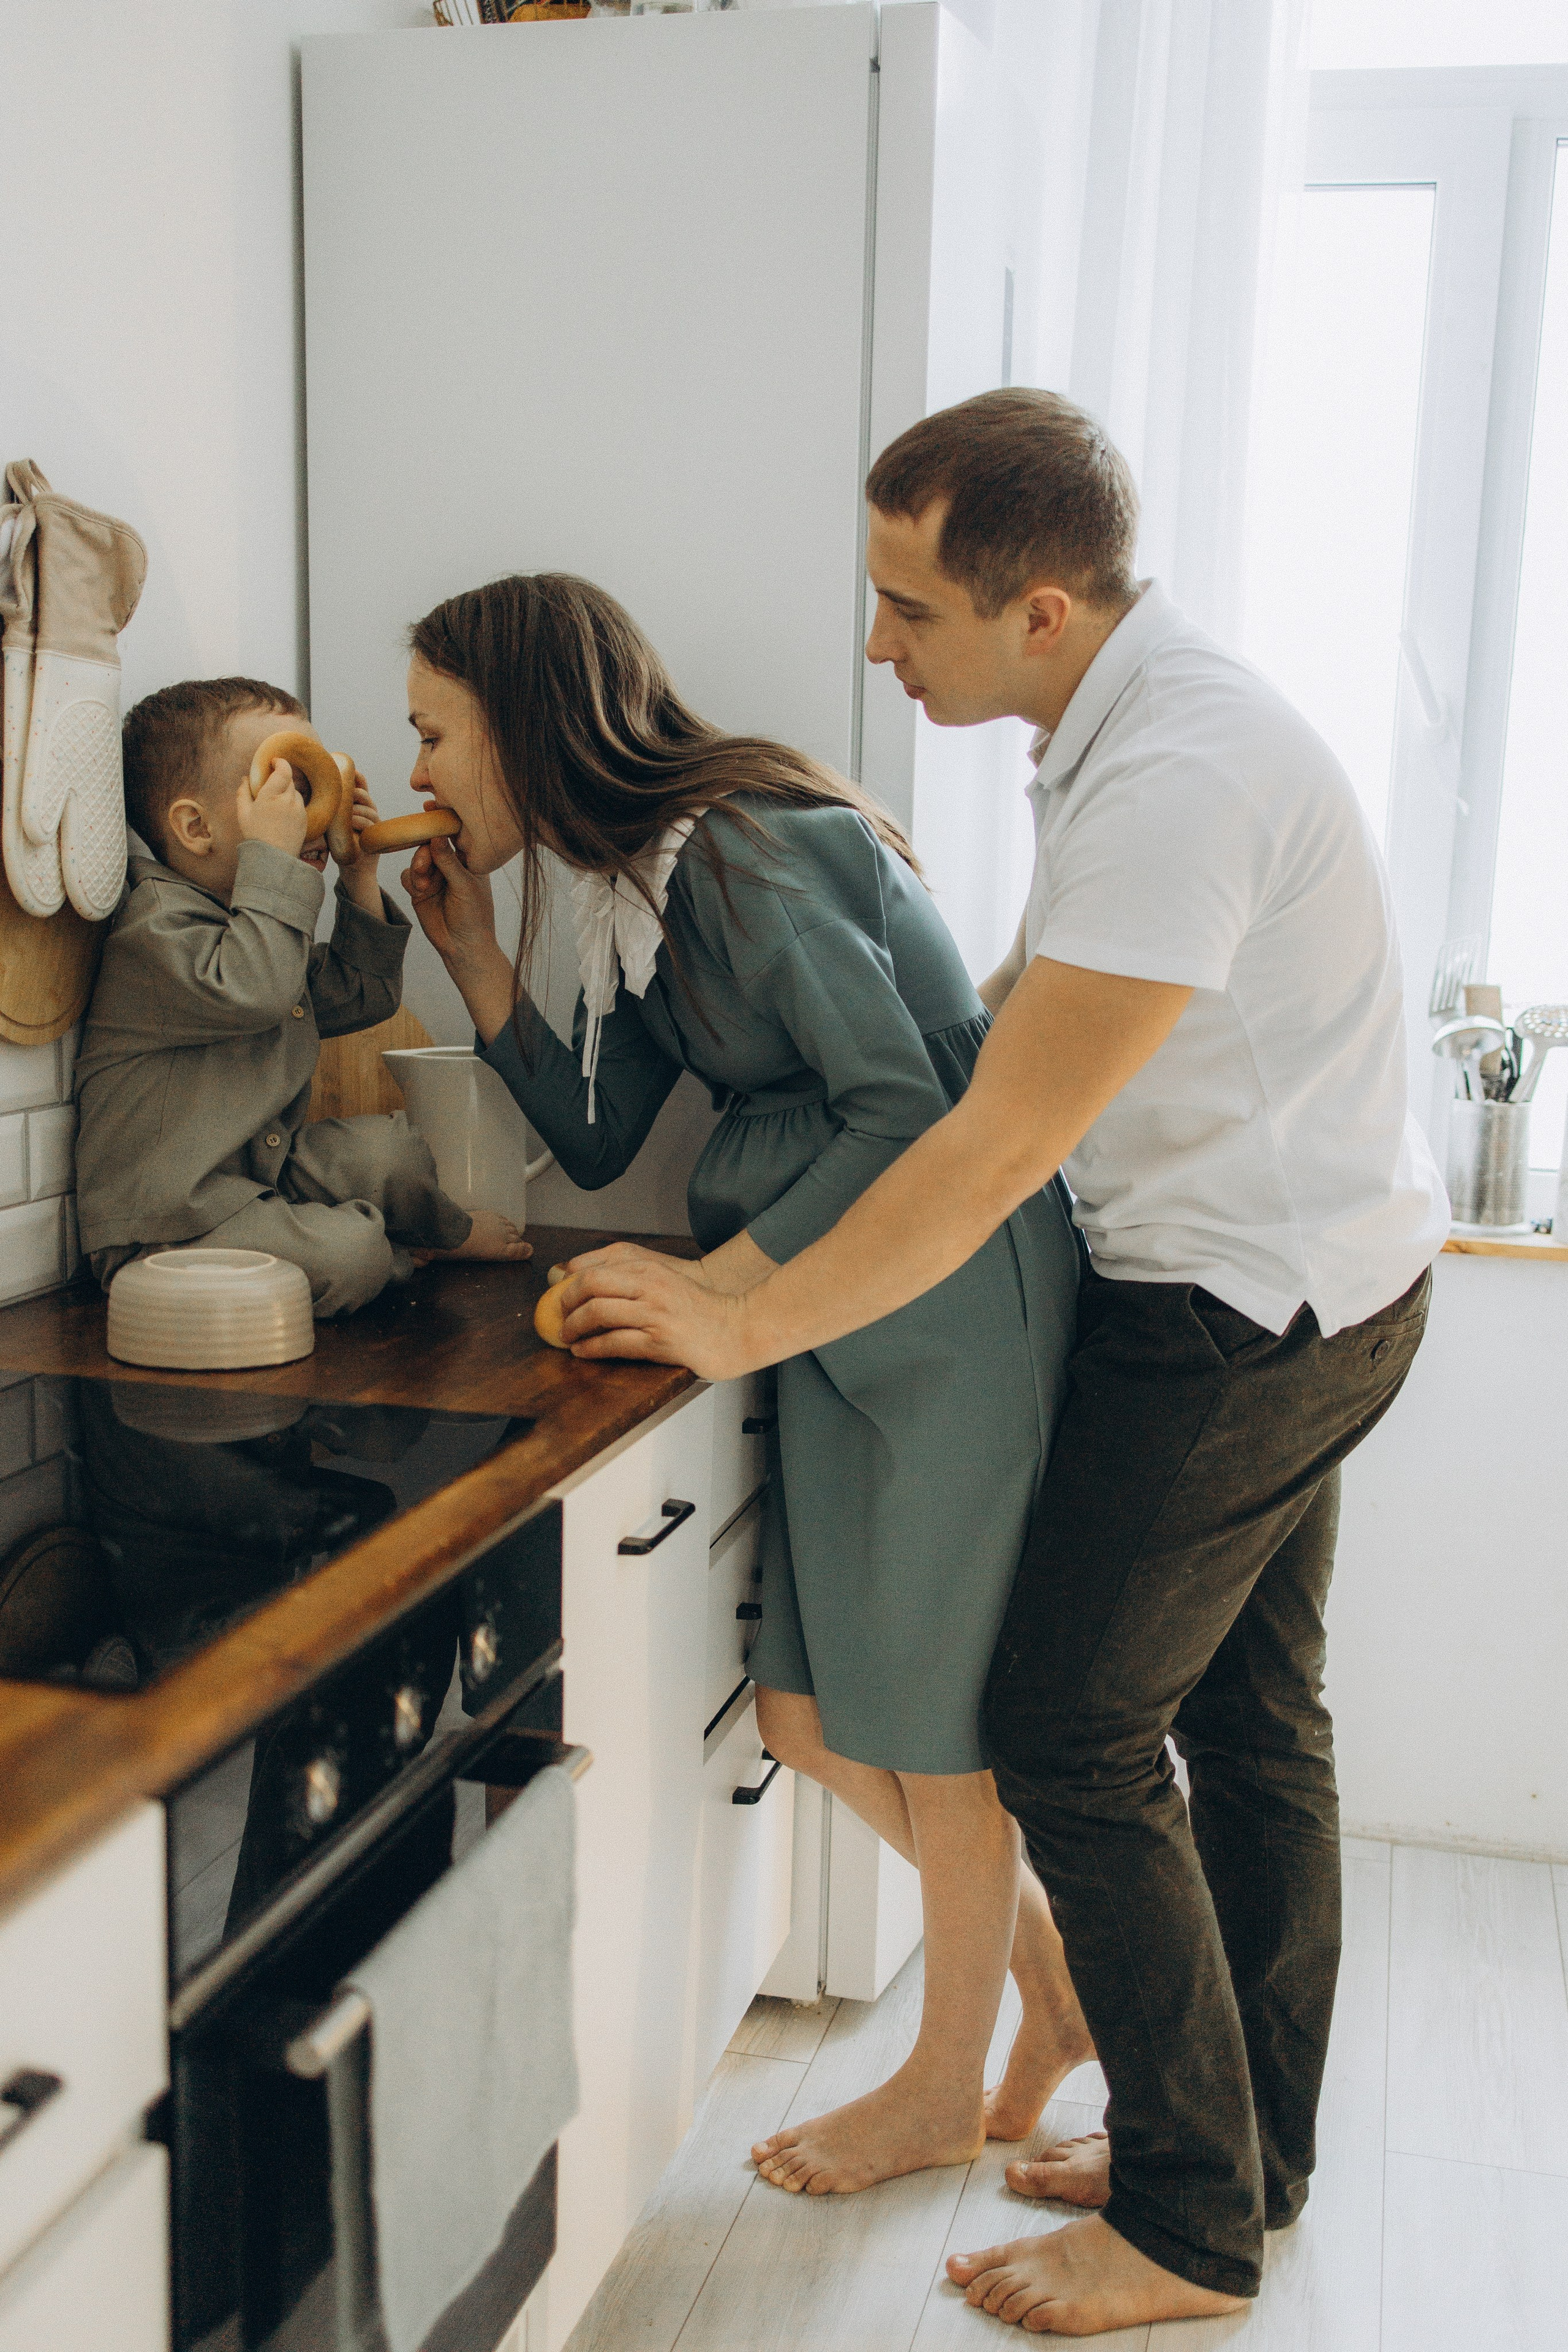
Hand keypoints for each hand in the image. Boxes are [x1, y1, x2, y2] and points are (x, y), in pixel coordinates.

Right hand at [236, 761, 306, 857]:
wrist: (274, 858)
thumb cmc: (255, 835)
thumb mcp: (243, 813)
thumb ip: (243, 792)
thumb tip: (245, 778)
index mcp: (271, 796)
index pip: (283, 770)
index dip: (281, 762)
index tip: (275, 761)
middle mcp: (288, 800)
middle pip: (289, 780)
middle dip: (281, 779)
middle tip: (271, 785)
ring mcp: (299, 810)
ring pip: (295, 792)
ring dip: (287, 792)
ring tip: (275, 804)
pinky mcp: (305, 819)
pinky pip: (300, 805)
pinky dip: (292, 804)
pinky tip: (283, 815)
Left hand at [333, 771, 386, 912]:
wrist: (353, 867)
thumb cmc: (339, 844)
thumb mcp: (332, 822)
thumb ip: (328, 808)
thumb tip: (307, 790)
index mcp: (358, 805)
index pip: (360, 785)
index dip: (356, 777)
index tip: (347, 771)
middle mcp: (368, 811)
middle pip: (363, 794)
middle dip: (354, 791)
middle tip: (343, 794)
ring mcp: (374, 822)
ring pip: (368, 808)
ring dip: (356, 808)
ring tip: (346, 812)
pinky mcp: (375, 835)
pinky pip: (370, 823)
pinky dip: (361, 821)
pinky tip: (352, 821)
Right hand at [402, 832, 498, 967]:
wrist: (462, 946)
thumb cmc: (474, 915)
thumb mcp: (465, 885)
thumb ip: (449, 861)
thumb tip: (437, 836)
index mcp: (468, 860)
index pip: (454, 835)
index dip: (441, 821)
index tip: (429, 809)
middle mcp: (450, 865)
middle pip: (430, 845)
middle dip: (424, 853)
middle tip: (423, 866)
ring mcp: (434, 877)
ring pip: (416, 859)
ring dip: (417, 869)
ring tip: (423, 885)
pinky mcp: (420, 890)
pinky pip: (407, 876)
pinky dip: (411, 881)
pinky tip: (420, 892)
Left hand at [557, 1243, 765, 1378]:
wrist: (736, 1330)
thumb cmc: (700, 1309)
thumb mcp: (665, 1281)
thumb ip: (630, 1276)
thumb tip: (584, 1278)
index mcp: (650, 1268)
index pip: (596, 1268)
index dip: (570, 1283)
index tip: (559, 1296)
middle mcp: (650, 1286)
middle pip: (591, 1285)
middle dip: (566, 1302)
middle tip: (559, 1315)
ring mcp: (654, 1314)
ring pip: (598, 1313)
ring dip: (574, 1327)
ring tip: (566, 1336)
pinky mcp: (658, 1341)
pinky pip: (614, 1343)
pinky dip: (591, 1348)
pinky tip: (582, 1352)